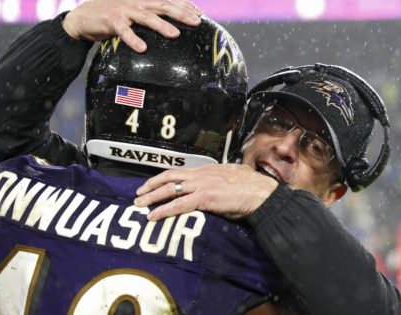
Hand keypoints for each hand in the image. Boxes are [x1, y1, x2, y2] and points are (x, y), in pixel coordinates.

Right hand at [62, 0, 202, 51]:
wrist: (83, 17)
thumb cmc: (113, 17)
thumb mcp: (133, 13)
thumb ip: (150, 16)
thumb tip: (172, 28)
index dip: (185, 5)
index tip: (200, 14)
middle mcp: (136, 1)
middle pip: (162, 5)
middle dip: (181, 12)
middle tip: (197, 21)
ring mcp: (124, 10)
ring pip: (147, 16)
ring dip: (162, 25)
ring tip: (175, 34)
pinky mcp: (112, 20)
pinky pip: (124, 31)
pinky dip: (133, 39)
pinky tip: (142, 48)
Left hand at [134, 164, 278, 220]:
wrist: (263, 194)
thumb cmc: (254, 188)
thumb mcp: (236, 176)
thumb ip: (225, 177)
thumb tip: (223, 181)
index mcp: (209, 169)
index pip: (181, 172)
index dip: (165, 178)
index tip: (154, 184)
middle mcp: (202, 174)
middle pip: (170, 176)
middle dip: (151, 185)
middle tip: (138, 193)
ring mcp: (202, 184)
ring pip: (169, 189)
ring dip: (151, 197)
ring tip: (139, 205)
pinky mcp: (205, 197)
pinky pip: (179, 204)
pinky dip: (163, 210)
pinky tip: (152, 217)